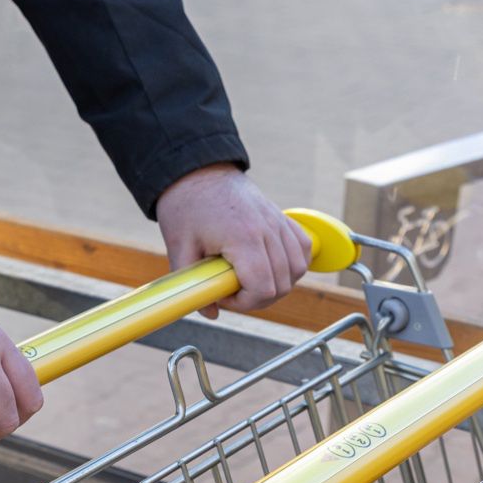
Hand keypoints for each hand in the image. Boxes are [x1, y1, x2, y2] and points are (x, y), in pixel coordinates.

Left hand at [156, 164, 311, 318]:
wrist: (197, 170)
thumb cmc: (186, 206)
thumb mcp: (179, 247)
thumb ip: (193, 284)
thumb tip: (210, 312)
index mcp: (242, 237)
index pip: (263, 288)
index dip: (245, 303)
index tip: (225, 296)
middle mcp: (267, 229)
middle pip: (282, 284)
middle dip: (258, 297)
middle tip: (232, 289)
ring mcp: (277, 221)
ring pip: (297, 269)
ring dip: (277, 283)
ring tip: (250, 278)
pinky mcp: (282, 217)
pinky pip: (303, 248)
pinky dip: (293, 263)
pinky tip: (271, 265)